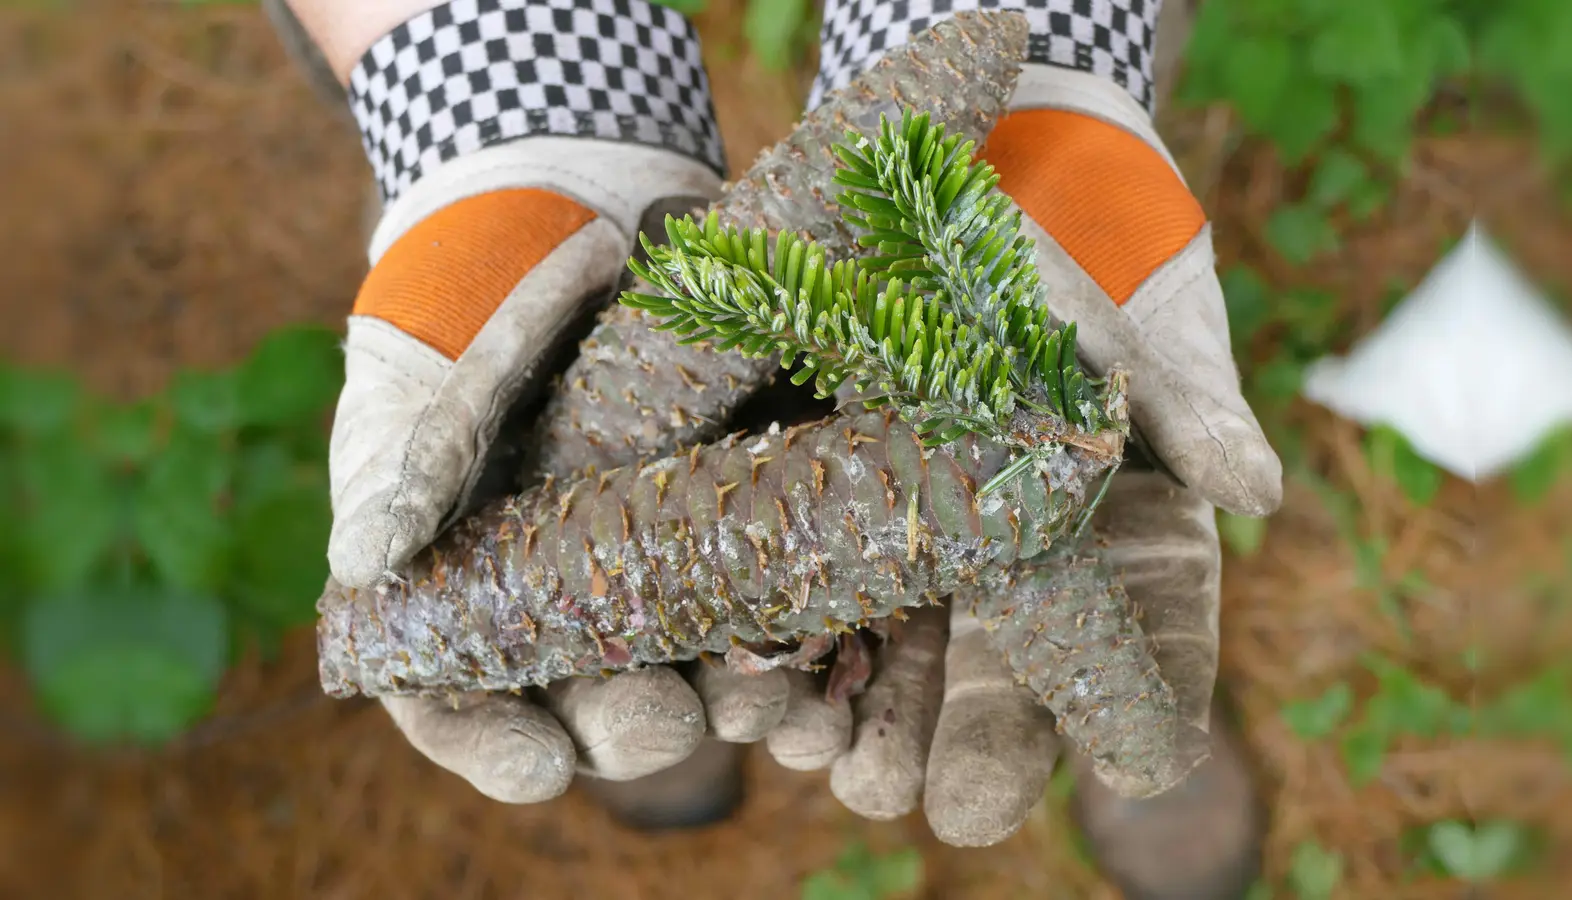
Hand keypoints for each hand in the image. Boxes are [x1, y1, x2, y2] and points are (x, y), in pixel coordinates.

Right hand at [328, 136, 785, 800]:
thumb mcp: (420, 374)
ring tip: (758, 700)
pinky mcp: (738, 513)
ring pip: (692, 665)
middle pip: (593, 702)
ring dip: (728, 701)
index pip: (462, 701)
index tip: (540, 766)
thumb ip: (402, 465)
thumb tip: (366, 561)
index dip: (496, 748)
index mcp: (465, 590)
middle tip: (666, 722)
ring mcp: (655, 559)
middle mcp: (565, 595)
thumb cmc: (462, 297)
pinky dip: (802, 637)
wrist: (568, 201)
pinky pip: (773, 594)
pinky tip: (828, 667)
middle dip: (632, 728)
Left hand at [748, 63, 1283, 844]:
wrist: (986, 203)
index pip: (1137, 653)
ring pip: (901, 665)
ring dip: (862, 722)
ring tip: (834, 763)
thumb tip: (1254, 489)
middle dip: (966, 747)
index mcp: (1119, 550)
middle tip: (937, 803)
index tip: (1112, 773)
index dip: (1126, 715)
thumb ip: (1192, 412)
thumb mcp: (1147, 330)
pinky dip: (786, 645)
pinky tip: (757, 684)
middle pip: (1000, 687)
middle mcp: (1023, 574)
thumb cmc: (1093, 275)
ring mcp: (930, 553)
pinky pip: (814, 599)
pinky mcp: (843, 516)